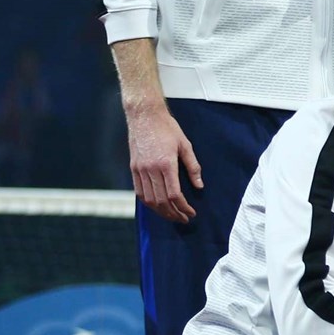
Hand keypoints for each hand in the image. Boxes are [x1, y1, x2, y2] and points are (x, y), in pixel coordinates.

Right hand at [125, 103, 201, 223]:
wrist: (144, 116)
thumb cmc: (167, 128)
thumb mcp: (185, 145)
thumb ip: (193, 167)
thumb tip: (199, 185)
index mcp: (166, 164)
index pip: (174, 194)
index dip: (183, 207)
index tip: (191, 212)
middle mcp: (151, 169)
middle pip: (162, 200)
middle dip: (173, 213)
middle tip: (184, 218)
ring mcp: (140, 169)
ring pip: (149, 199)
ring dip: (161, 211)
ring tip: (172, 216)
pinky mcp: (133, 168)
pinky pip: (139, 191)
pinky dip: (148, 203)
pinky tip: (157, 206)